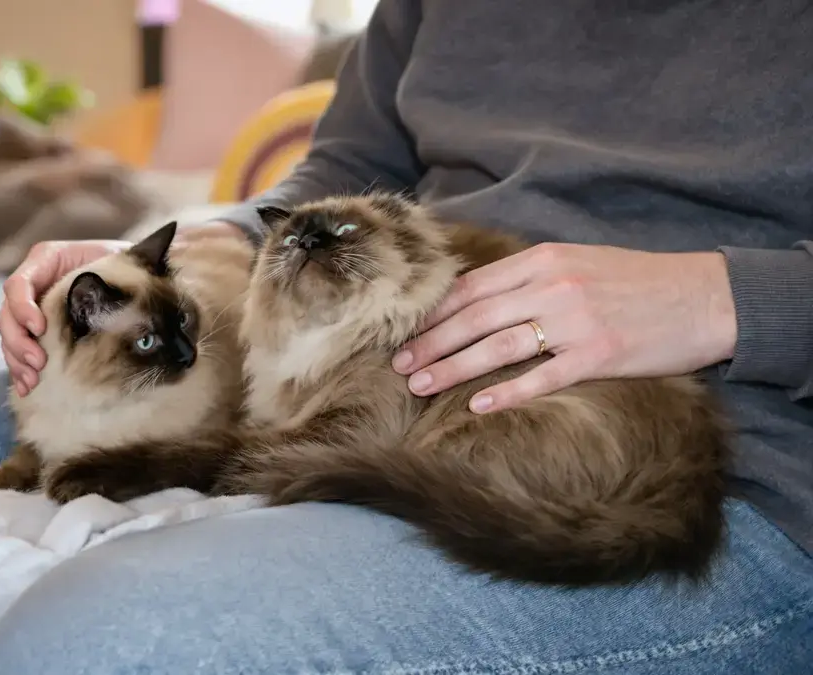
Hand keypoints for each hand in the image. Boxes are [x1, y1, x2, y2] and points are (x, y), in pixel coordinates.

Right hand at [0, 239, 128, 395]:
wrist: (131, 273)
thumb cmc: (123, 263)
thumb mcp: (115, 261)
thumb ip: (106, 277)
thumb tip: (113, 310)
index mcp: (46, 260)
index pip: (19, 284)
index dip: (22, 308)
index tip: (40, 329)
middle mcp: (33, 283)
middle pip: (7, 315)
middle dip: (19, 342)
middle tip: (39, 363)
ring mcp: (31, 308)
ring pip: (9, 336)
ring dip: (17, 361)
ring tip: (33, 381)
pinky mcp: (36, 330)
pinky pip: (18, 351)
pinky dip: (19, 370)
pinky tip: (27, 387)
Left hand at [392, 243, 737, 412]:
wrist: (708, 297)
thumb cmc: (638, 283)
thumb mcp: (579, 263)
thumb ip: (530, 278)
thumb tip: (476, 300)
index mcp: (543, 259)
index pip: (471, 287)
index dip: (432, 313)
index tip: (402, 333)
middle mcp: (553, 285)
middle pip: (474, 317)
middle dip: (430, 343)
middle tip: (398, 367)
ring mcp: (576, 320)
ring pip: (496, 346)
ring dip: (452, 368)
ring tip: (420, 386)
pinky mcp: (600, 355)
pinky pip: (541, 377)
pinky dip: (506, 392)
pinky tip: (476, 406)